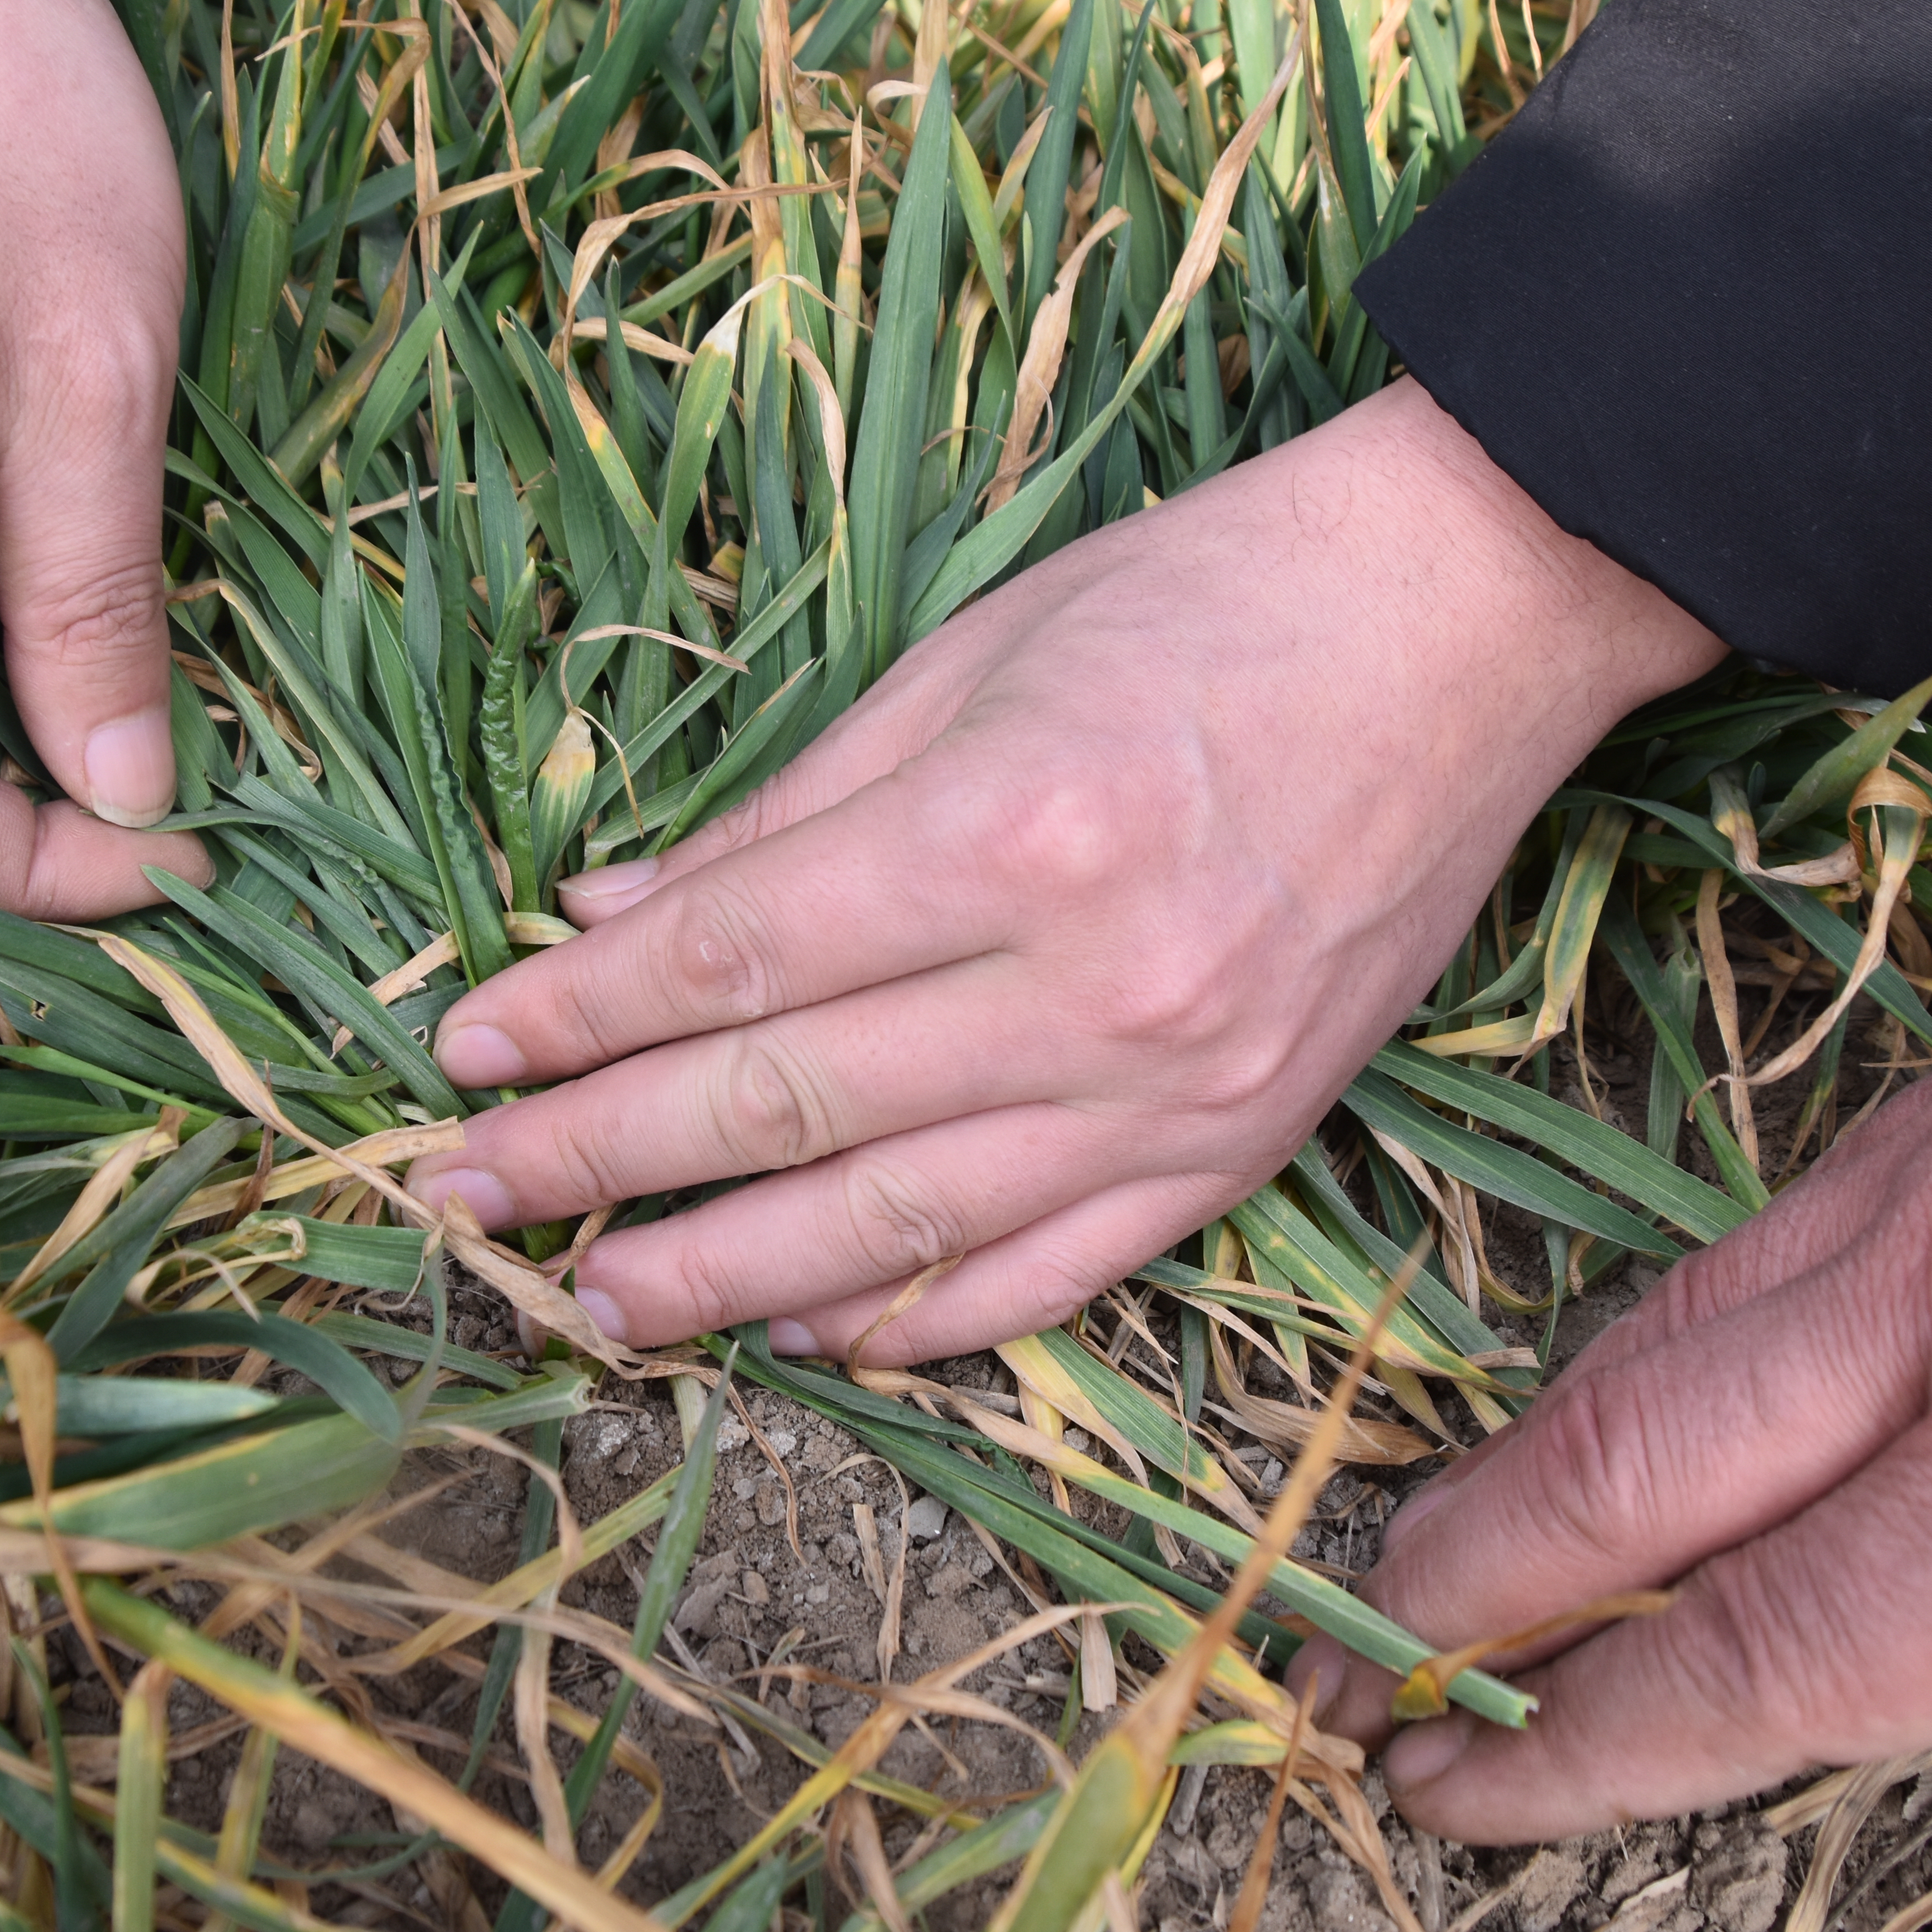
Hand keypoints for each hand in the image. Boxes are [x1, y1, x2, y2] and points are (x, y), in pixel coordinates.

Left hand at [404, 381, 1725, 1363]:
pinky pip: (1053, 1273)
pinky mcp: (1248, 1143)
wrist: (1469, 621)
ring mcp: (1181, 1088)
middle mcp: (1095, 985)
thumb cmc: (1207, 599)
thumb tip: (606, 923)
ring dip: (725, 1277)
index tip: (462, 1053)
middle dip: (598, 1160)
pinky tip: (809, 1332)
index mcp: (1012, 830)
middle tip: (462, 1201)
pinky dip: (921, 1317)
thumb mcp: (969, 658)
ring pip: (900, 1224)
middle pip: (785, 1106)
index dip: (576, 1019)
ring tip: (593, 1304)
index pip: (730, 962)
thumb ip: (787, 814)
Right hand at [1293, 826, 1931, 1931]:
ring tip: (1469, 1516)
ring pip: (1687, 1321)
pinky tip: (1687, 1347)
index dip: (1578, 1742)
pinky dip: (1681, 1315)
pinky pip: (1777, 1220)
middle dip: (1481, 1575)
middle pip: (1642, 1467)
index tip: (1454, 1786)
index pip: (1756, 1654)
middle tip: (1363, 1654)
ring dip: (1555, 1436)